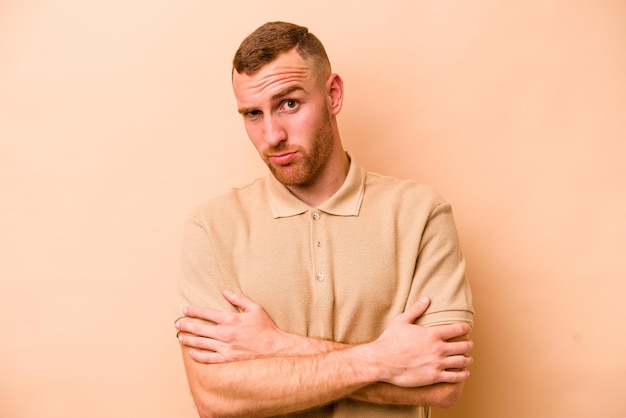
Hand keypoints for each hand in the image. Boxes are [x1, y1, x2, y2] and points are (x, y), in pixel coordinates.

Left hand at [176, 290, 290, 363]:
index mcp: (230, 320)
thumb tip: (225, 291)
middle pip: (199, 329)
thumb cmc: (265, 327)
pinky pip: (208, 358)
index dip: (194, 311)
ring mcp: (225, 348)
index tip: (185, 310)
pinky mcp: (227, 359)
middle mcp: (224, 334)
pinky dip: (198, 355)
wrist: (274, 348)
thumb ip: (239, 299)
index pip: (206, 314)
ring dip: (188, 339)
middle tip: (177, 324)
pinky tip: (191, 352)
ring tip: (180, 337)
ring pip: (201, 343)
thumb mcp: (254, 308)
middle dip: (186, 325)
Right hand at [368, 297, 472, 387]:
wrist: (382, 361)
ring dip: (467, 360)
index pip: (458, 329)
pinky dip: (462, 375)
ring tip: (468, 359)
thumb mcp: (402, 321)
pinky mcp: (434, 377)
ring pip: (461, 362)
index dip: (465, 328)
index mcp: (432, 333)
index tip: (467, 329)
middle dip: (468, 345)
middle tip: (469, 344)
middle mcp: (438, 348)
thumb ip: (416, 309)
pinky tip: (464, 373)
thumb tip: (426, 298)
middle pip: (463, 346)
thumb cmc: (390, 340)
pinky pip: (455, 377)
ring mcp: (437, 363)